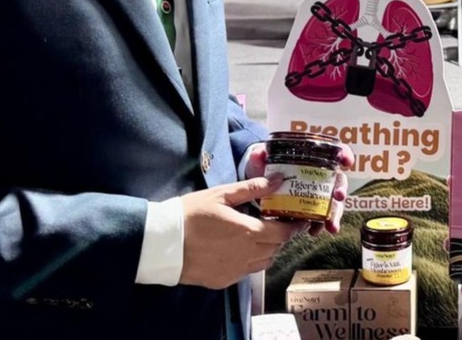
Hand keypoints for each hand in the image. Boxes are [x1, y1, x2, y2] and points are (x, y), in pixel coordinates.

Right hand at [178, 178, 305, 289]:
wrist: (162, 244)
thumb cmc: (190, 214)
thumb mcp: (221, 195)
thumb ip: (252, 189)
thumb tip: (278, 180)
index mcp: (249, 233)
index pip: (284, 233)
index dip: (294, 227)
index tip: (298, 219)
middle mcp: (247, 256)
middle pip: (276, 248)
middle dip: (279, 236)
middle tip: (275, 223)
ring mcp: (236, 271)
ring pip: (264, 262)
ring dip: (267, 250)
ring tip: (258, 236)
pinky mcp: (224, 281)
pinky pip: (247, 272)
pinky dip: (250, 261)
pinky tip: (239, 249)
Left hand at [242, 142, 354, 236]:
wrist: (258, 188)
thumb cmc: (265, 169)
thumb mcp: (261, 161)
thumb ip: (259, 156)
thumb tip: (258, 154)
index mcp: (312, 157)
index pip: (334, 152)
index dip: (344, 154)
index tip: (346, 162)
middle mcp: (320, 175)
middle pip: (338, 180)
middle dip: (341, 189)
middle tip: (338, 197)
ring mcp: (318, 194)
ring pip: (333, 202)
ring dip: (335, 214)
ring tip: (330, 226)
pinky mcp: (312, 210)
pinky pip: (322, 217)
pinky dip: (320, 225)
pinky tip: (314, 231)